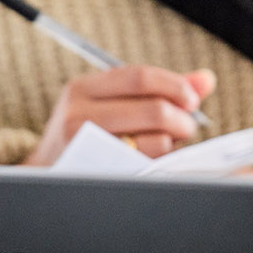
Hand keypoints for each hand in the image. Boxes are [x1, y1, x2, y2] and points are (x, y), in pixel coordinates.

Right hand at [23, 66, 215, 165]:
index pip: (140, 77)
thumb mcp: (112, 103)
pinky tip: (155, 160)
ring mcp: (84, 148)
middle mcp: (77, 114)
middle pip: (153, 109)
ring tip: (170, 144)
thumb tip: (207, 79)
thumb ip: (160, 89)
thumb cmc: (90, 133)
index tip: (192, 100)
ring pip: (154, 142)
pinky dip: (159, 162)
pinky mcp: (97, 175)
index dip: (175, 85)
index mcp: (82, 88)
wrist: (46, 175)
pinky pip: (146, 167)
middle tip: (187, 127)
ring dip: (173, 144)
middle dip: (182, 119)